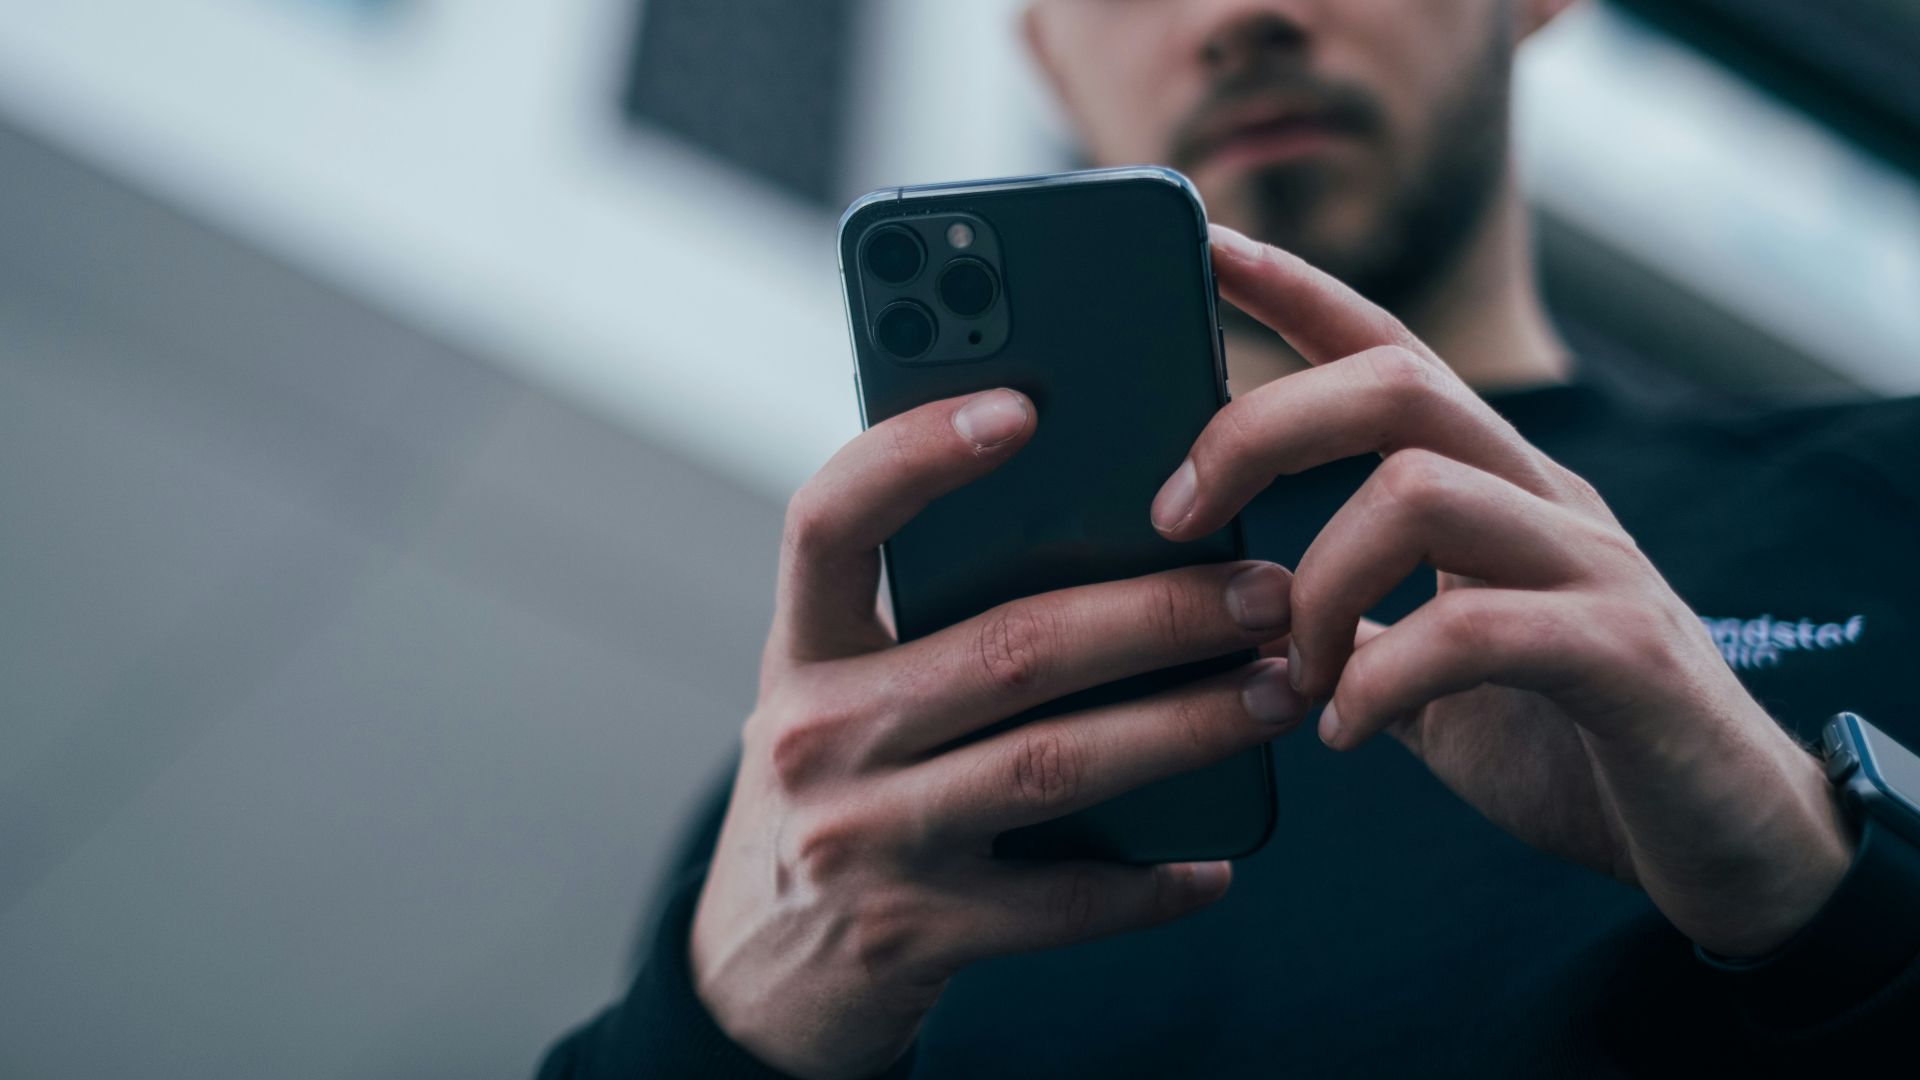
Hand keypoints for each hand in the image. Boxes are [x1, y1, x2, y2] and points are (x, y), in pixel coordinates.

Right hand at [692, 388, 1307, 1079]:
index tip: (1021, 405)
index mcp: (801, 650)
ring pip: (1055, 763)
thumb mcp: (840, 696)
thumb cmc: (833, 793)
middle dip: (1156, 610)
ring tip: (1276, 691)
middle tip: (1263, 590)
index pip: (830, 520)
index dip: (915, 454)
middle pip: (1008, 646)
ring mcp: (862, 839)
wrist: (757, 975)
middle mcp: (817, 735)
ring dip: (1186, 725)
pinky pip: (1061, 903)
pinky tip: (1213, 863)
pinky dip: (1149, 883)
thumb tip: (1110, 543)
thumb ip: (923, 626)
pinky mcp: (912, 934)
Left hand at [1152, 225, 1853, 958]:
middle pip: (1395, 384)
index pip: (1391, 352)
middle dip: (1260, 429)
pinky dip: (1381, 681)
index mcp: (1497, 490)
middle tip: (1172, 515)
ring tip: (1290, 675)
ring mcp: (1593, 568)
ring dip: (1316, 585)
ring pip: (1421, 490)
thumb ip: (1361, 629)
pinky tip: (1347, 732)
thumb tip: (1248, 612)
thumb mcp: (1437, 676)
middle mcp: (1547, 501)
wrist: (1730, 841)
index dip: (1298, 292)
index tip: (1206, 246)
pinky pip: (1476, 630)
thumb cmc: (1575, 748)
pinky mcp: (1626, 655)